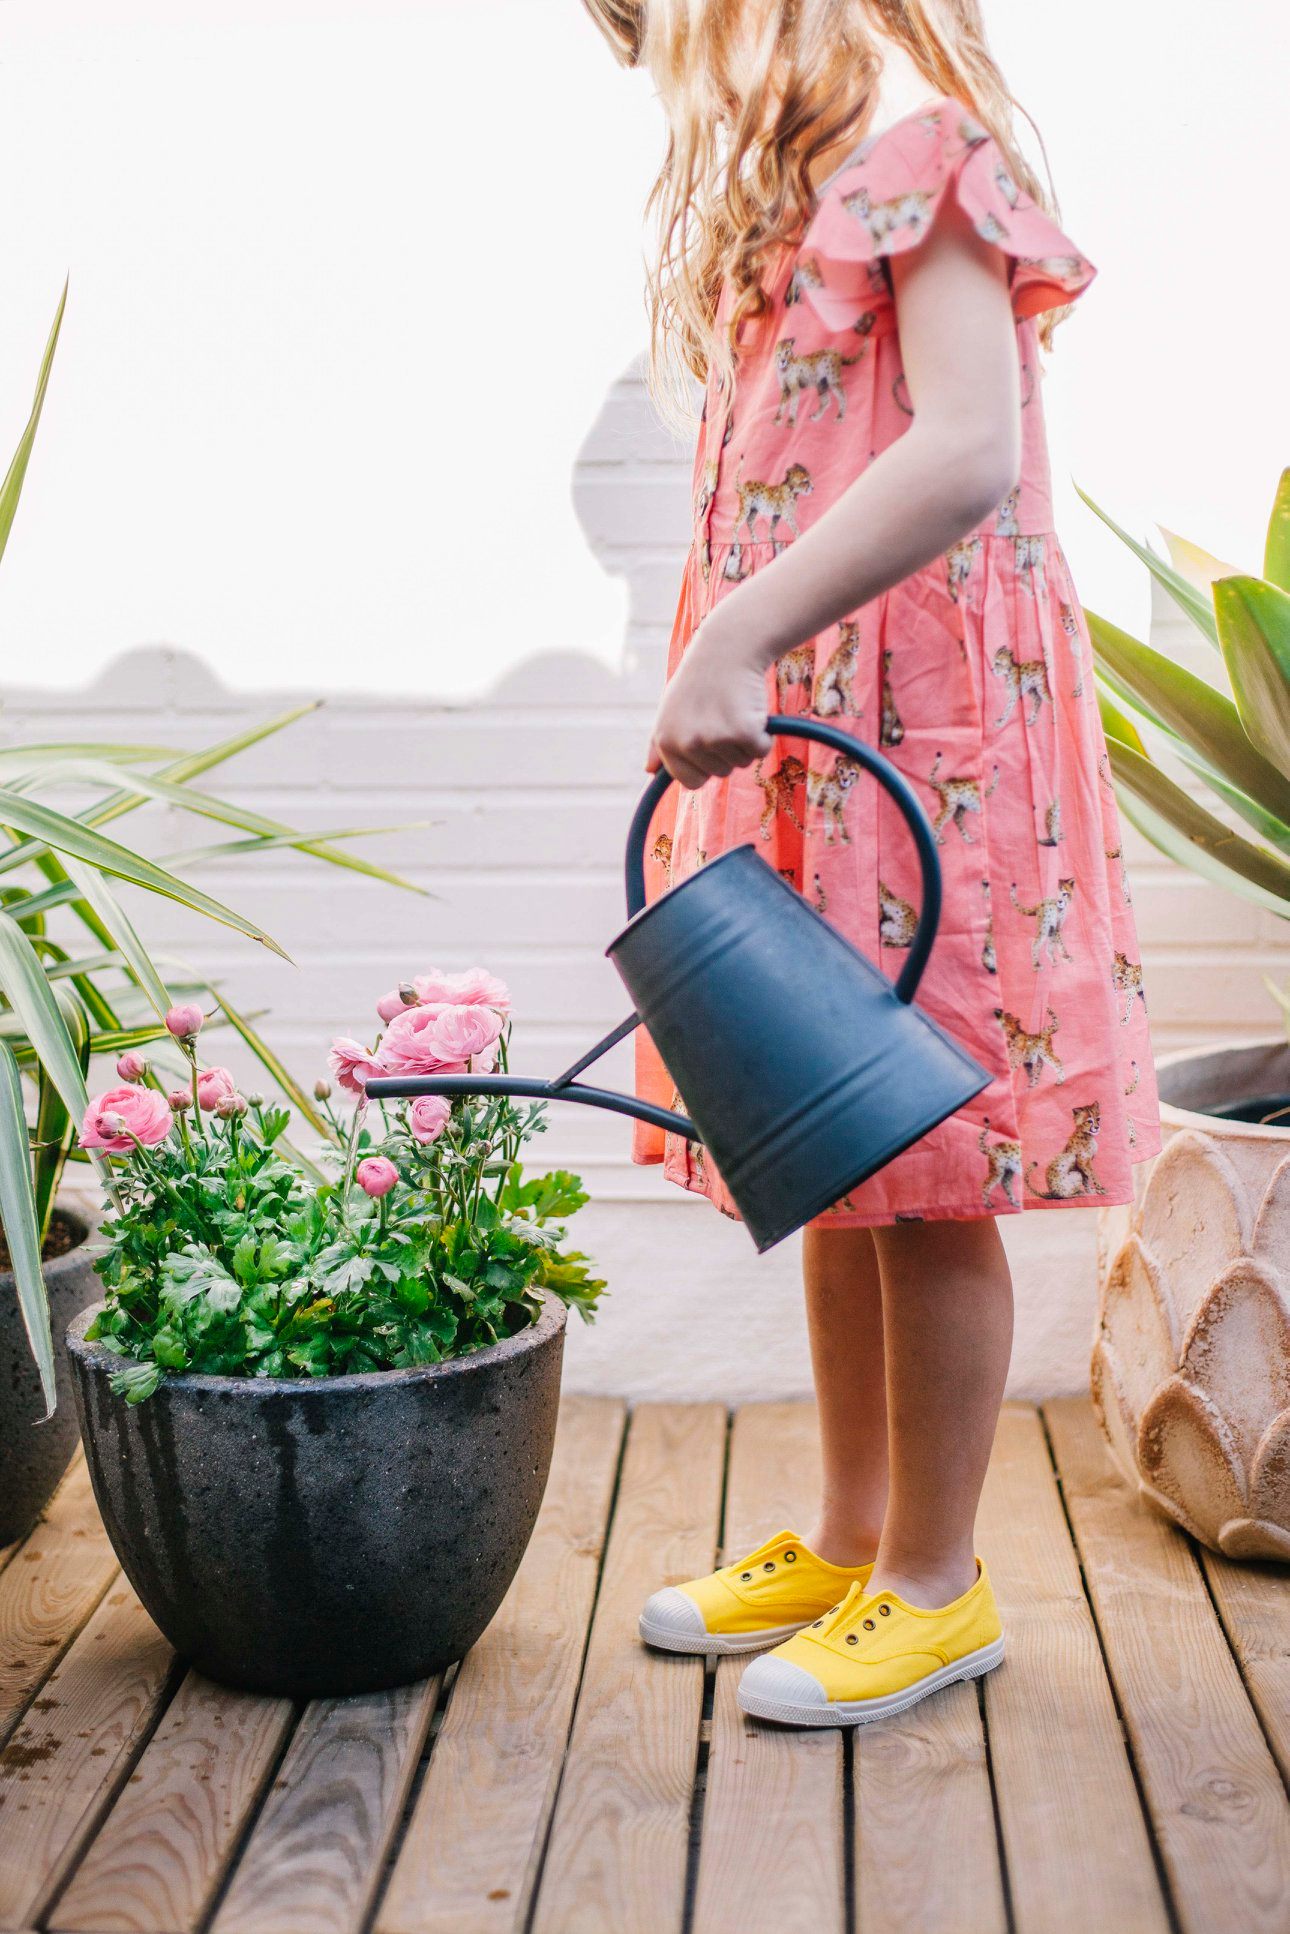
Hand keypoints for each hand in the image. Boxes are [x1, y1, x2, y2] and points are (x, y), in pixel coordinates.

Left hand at [646, 615, 772, 789]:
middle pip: (720, 773)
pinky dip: (763, 736)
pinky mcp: (743, 732)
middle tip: (723, 715)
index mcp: (666, 742)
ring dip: (744, 741)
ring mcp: (715, 739)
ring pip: (741, 762)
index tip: (708, 740)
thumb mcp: (669, 710)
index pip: (692, 782)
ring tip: (734, 709)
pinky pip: (760, 751)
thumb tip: (650, 771)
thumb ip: (658, 745)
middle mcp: (687, 743)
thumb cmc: (699, 681)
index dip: (705, 765)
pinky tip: (752, 711)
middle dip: (726, 750)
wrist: (727, 649)